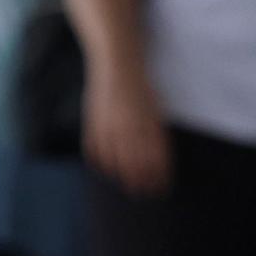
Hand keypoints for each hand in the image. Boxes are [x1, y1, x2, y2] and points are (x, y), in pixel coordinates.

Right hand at [84, 59, 170, 195]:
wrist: (117, 62)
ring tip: (126, 185)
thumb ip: (156, 132)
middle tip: (144, 193)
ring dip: (121, 175)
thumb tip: (159, 160)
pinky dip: (100, 160)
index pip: (155, 157)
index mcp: (149, 121)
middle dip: (141, 180)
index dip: (158, 175)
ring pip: (115, 158)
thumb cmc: (140, 86)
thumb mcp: (155, 107)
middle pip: (136, 162)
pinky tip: (105, 167)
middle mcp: (130, 124)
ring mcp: (110, 122)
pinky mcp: (94, 119)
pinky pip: (95, 147)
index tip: (161, 188)